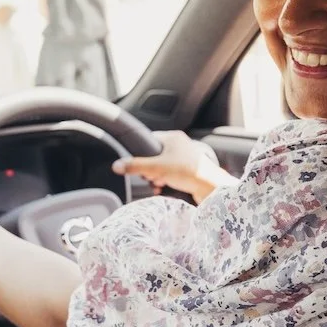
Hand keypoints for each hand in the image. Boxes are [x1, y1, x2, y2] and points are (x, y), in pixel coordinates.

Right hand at [112, 131, 233, 203]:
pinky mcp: (188, 172)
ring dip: (157, 178)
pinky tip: (164, 189)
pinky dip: (165, 182)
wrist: (210, 188)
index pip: (148, 141)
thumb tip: (116, 165)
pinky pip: (170, 175)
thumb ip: (135, 166)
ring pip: (161, 168)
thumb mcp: (156, 168)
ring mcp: (185, 158)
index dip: (141, 154)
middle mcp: (180, 145)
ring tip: (159, 184)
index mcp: (173, 137)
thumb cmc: (188, 172)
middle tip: (152, 177)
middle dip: (150, 170)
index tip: (139, 166)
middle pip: (154, 157)